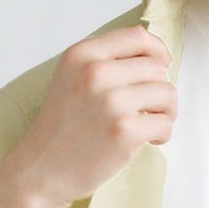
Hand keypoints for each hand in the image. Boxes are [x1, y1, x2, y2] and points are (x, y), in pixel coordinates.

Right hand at [9, 24, 176, 207]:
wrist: (40, 171)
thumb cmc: (60, 128)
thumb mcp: (70, 78)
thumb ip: (104, 61)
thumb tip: (153, 55)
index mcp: (82, 54)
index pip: (138, 37)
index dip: (158, 51)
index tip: (161, 66)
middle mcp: (95, 73)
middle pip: (157, 68)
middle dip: (159, 89)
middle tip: (149, 109)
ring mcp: (111, 102)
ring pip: (167, 93)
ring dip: (166, 111)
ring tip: (150, 124)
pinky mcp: (125, 130)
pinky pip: (166, 123)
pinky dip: (163, 133)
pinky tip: (148, 140)